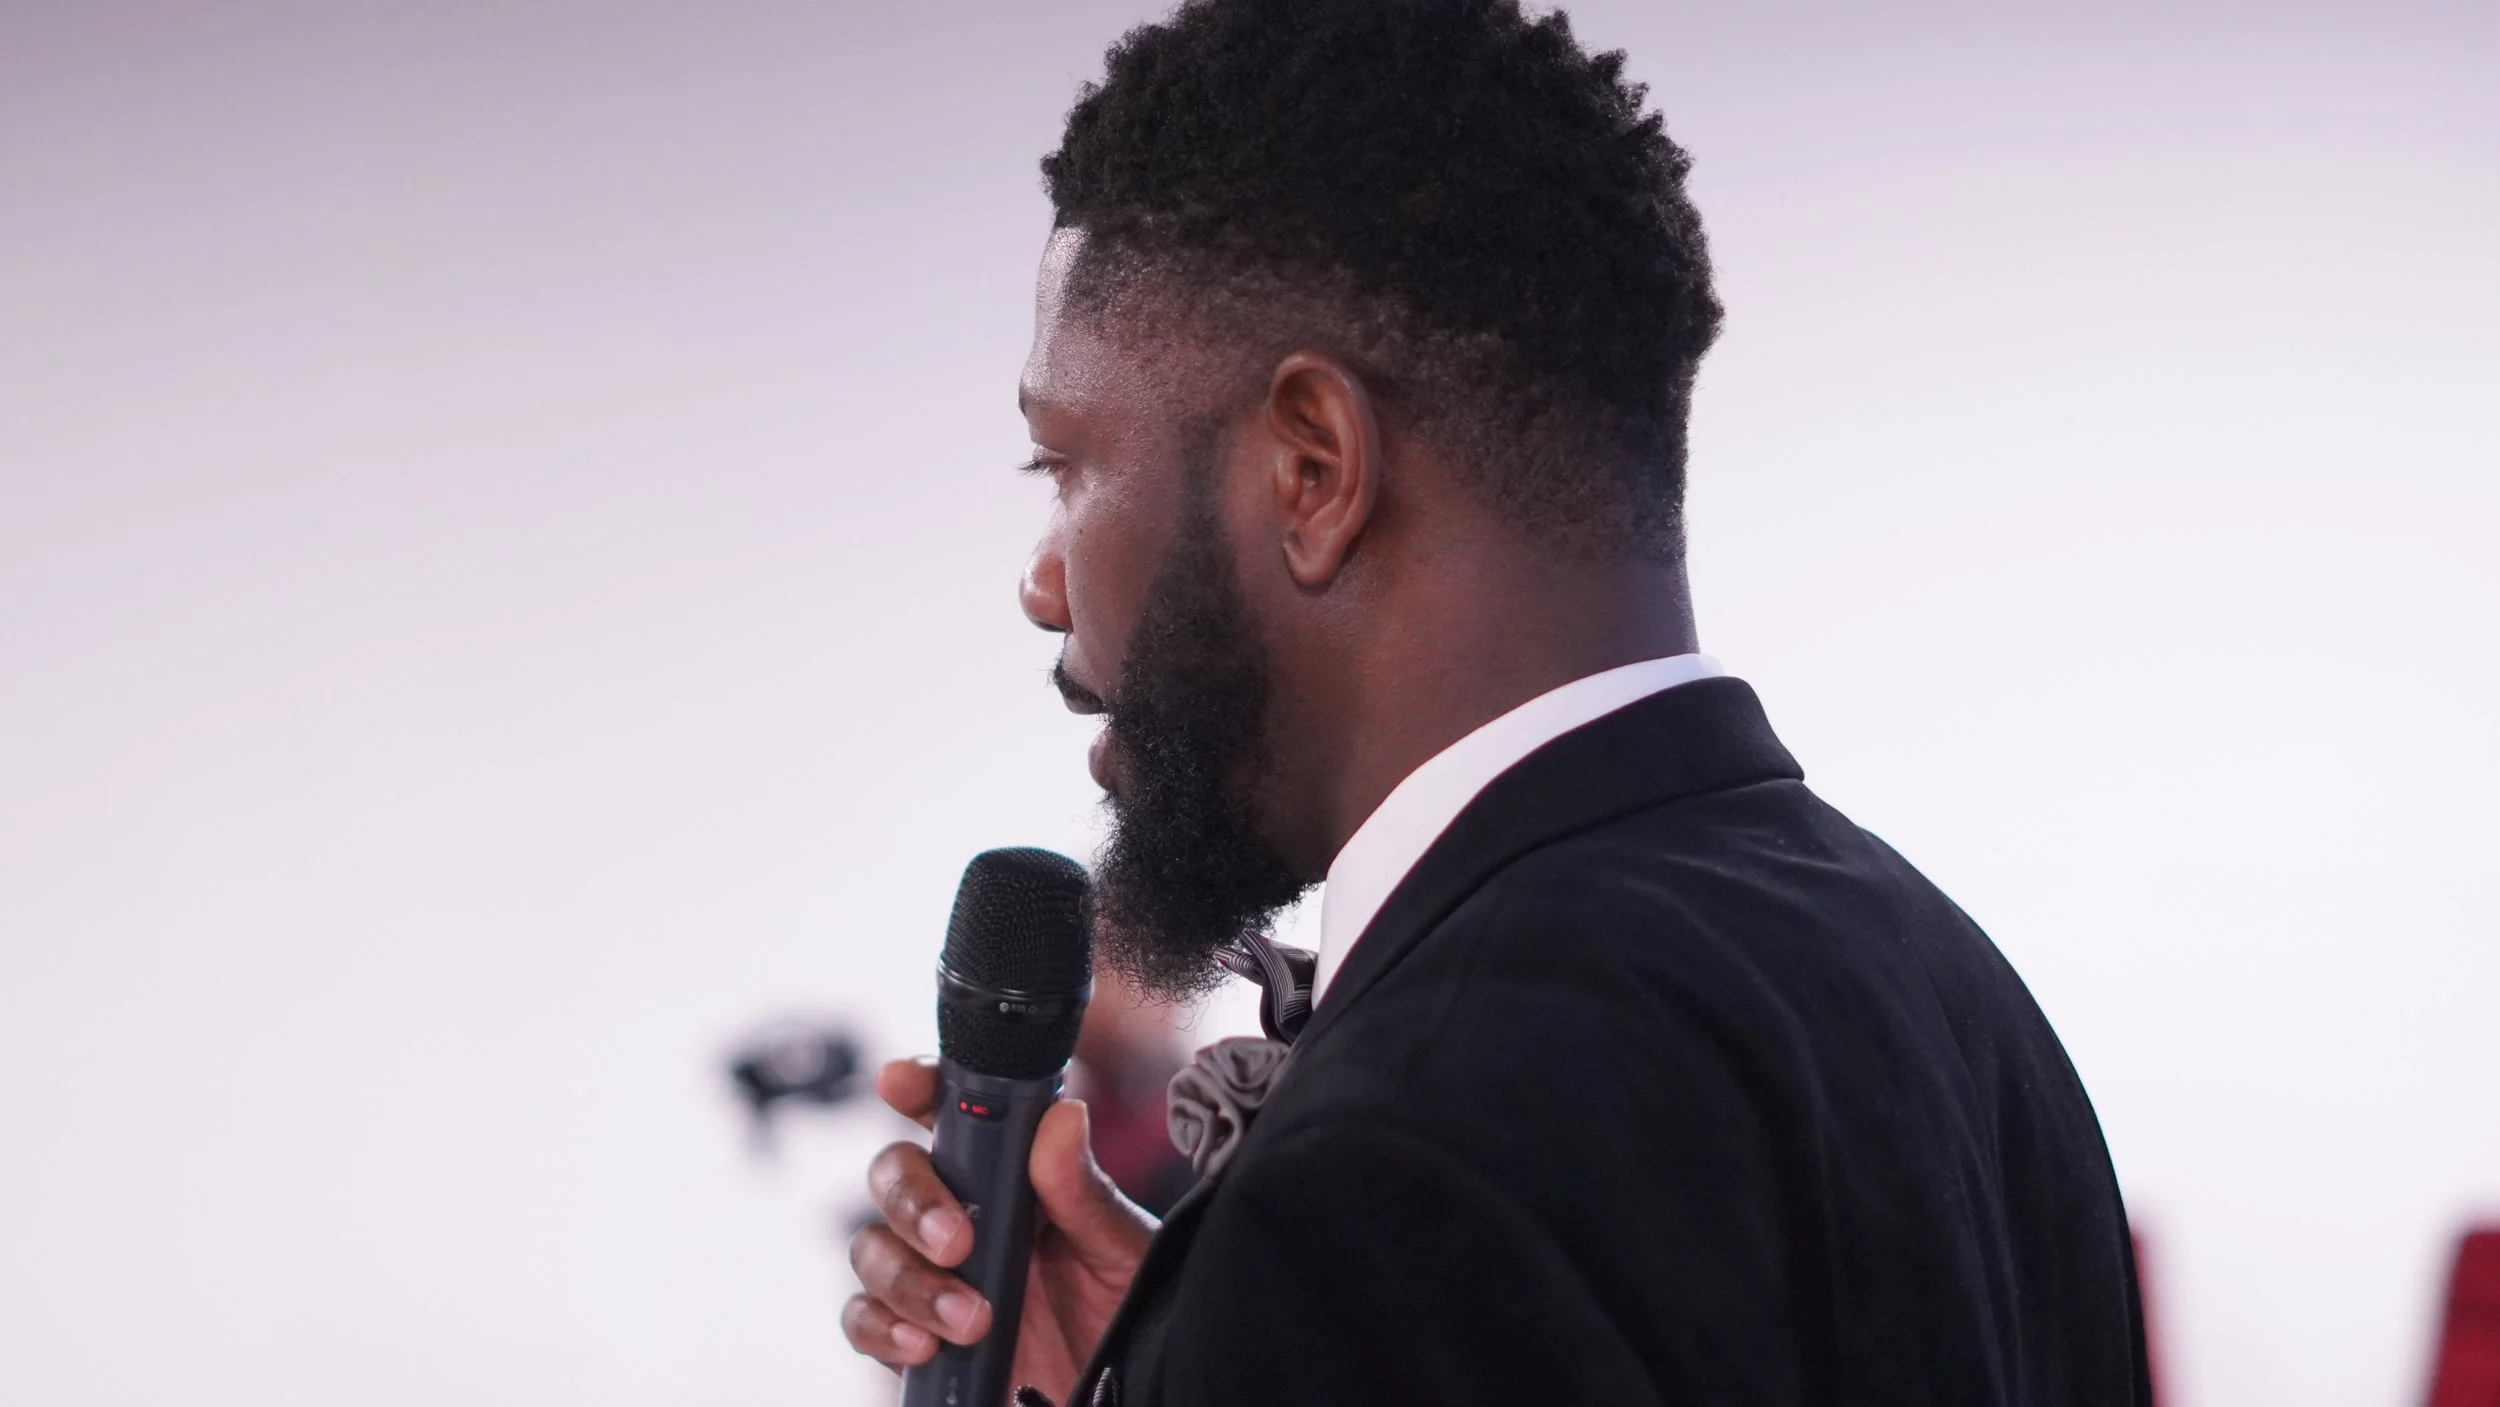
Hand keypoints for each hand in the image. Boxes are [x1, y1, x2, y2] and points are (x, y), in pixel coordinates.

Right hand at [842, 1057, 1156, 1401]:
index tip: (899, 1082)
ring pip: (872, 1248)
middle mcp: (963, 1214)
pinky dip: (884, 1329)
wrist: (1115, 1399)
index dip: (917, 1086)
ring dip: (910, 1280)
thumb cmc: (1124, 1315)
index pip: (952, 1112)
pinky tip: (924, 1345)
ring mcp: (932, 1274)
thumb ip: (1084, 1193)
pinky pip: (863, 1318)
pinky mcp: (914, 1334)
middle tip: (957, 1240)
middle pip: (894, 1175)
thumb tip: (1063, 1117)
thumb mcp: (1119, 1251)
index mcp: (1011, 1175)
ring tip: (974, 1319)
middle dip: (911, 1200)